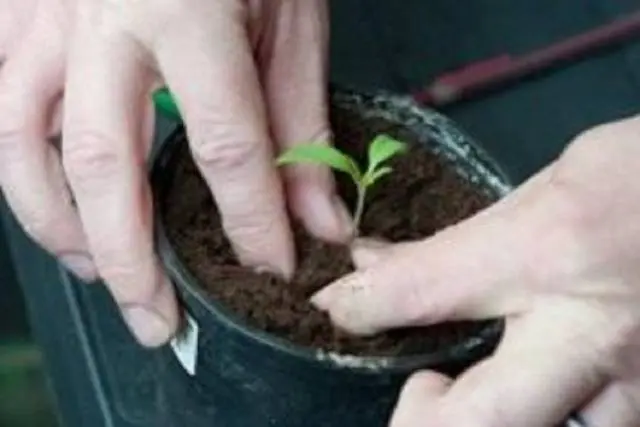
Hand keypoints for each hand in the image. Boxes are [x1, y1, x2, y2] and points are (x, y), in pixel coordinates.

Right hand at [0, 0, 348, 346]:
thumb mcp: (290, 19)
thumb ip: (299, 123)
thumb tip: (316, 216)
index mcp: (185, 10)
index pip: (225, 146)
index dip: (251, 223)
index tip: (271, 270)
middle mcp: (100, 20)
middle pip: (104, 165)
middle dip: (132, 260)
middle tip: (160, 320)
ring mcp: (43, 18)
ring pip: (21, 144)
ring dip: (59, 227)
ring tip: (103, 275)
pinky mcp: (15, 18)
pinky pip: (0, 107)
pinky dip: (24, 170)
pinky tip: (60, 203)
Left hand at [313, 116, 639, 425]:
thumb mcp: (544, 194)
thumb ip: (456, 243)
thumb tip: (374, 263)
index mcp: (551, 253)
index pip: (423, 291)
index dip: (362, 304)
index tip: (337, 308)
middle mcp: (591, 338)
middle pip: (477, 420)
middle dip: (425, 419)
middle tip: (422, 387)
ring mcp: (634, 388)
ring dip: (489, 420)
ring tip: (466, 391)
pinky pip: (588, 426)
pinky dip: (546, 415)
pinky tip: (540, 387)